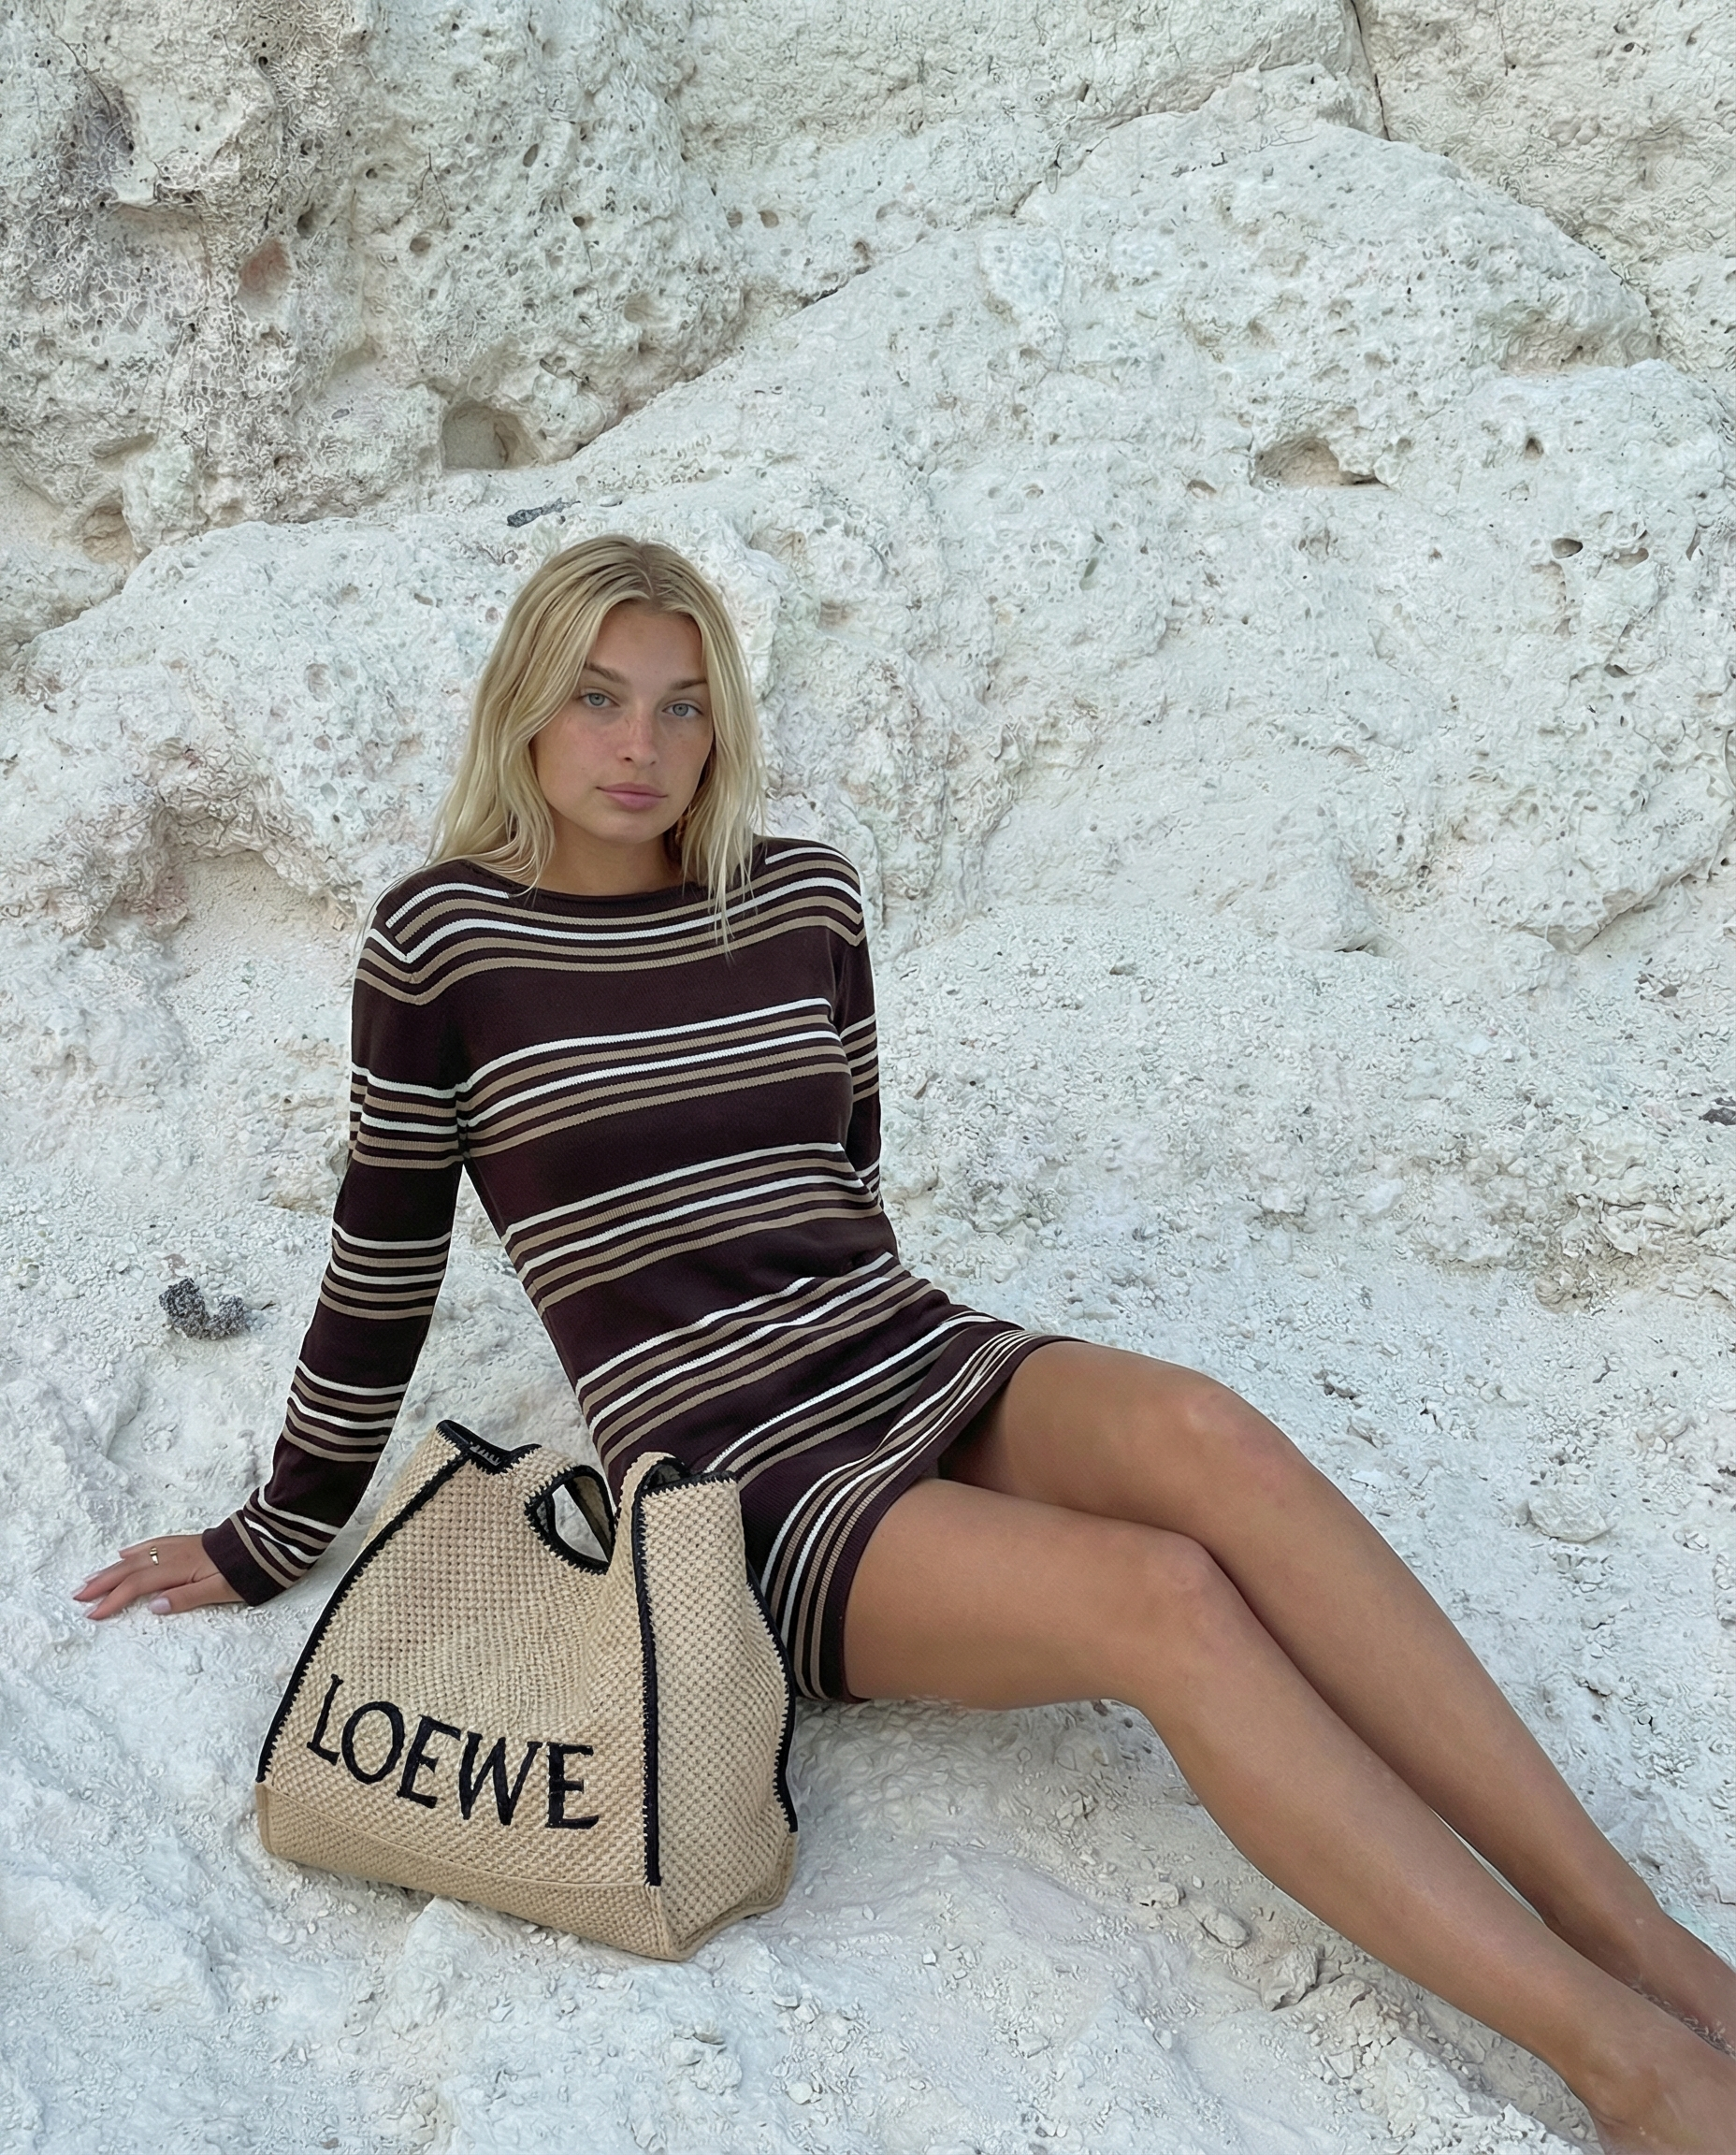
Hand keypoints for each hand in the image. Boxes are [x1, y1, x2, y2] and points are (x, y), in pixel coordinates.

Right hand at [73, 1534, 245, 1619]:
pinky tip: (125, 1554)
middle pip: (131, 1569)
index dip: (114, 1599)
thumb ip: (188, 1598)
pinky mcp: (187, 1542)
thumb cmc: (248, 1570)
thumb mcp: (222, 1590)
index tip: (93, 1613)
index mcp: (180, 1569)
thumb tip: (154, 1606)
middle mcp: (174, 1554)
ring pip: (138, 1556)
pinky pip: (152, 1544)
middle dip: (103, 1582)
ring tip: (91, 1578)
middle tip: (78, 1595)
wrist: (269, 1540)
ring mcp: (179, 1546)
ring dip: (113, 1568)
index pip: (138, 1586)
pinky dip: (135, 1551)